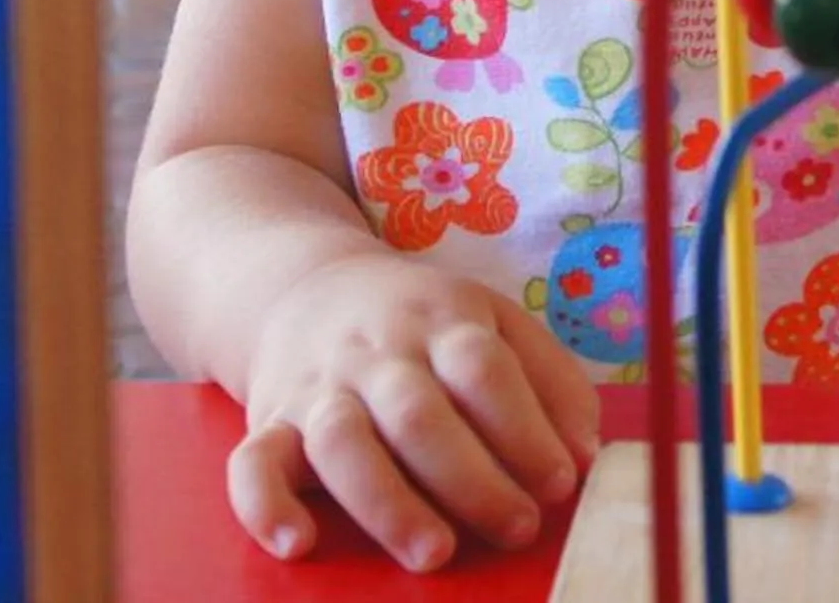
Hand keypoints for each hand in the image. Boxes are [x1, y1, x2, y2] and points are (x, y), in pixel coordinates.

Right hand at [229, 253, 601, 570]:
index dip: (525, 427)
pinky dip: (265, 506)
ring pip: (343, 443)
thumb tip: (586, 458)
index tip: (562, 482)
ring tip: (434, 553)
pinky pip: (252, 464)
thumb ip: (550, 381)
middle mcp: (379, 354)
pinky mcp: (269, 423)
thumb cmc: (423, 324)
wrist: (304, 285)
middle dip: (472, 478)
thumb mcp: (495, 322)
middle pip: (420, 413)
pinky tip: (297, 544)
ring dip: (388, 502)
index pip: (484, 370)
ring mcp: (320, 388)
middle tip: (518, 529)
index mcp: (443, 321)